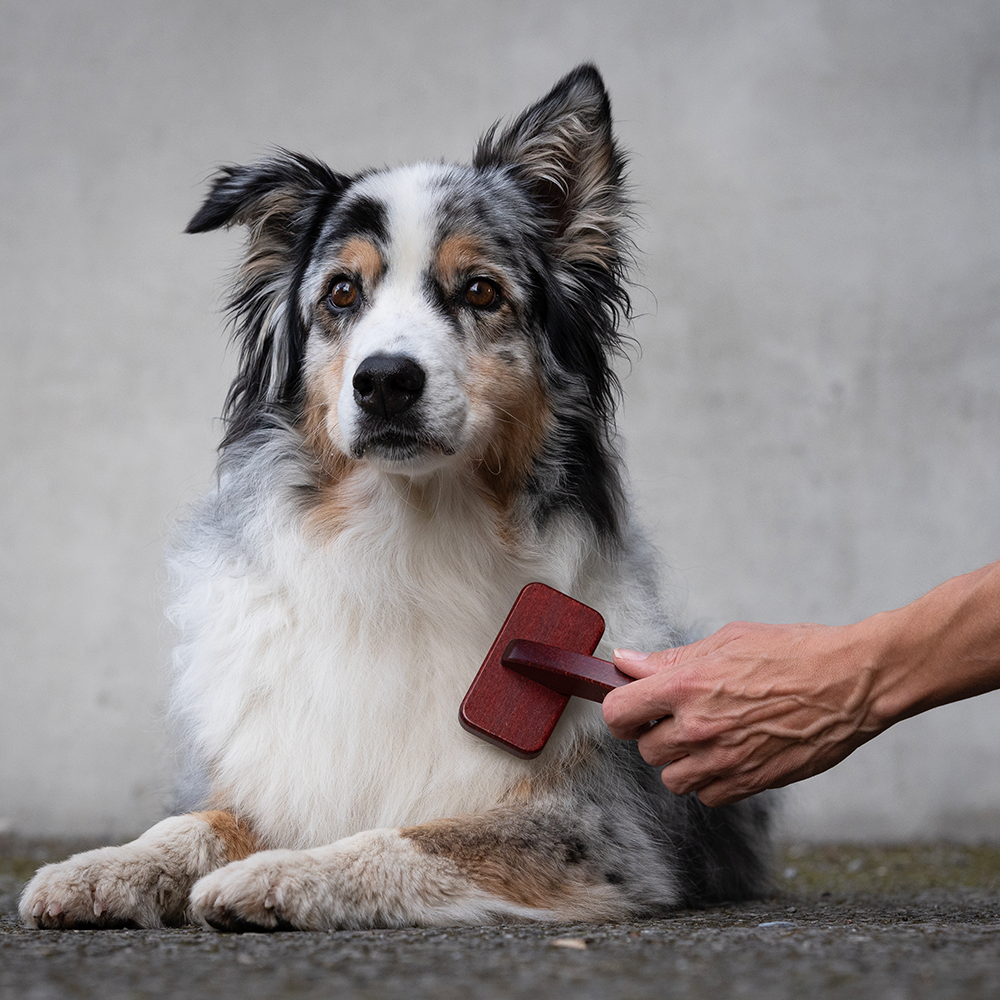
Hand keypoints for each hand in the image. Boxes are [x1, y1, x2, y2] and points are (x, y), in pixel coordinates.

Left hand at [602, 621, 884, 805]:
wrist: (852, 683)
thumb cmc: (795, 653)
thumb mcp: (727, 640)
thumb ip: (672, 658)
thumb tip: (627, 662)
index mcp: (687, 686)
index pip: (618, 712)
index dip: (620, 710)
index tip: (631, 705)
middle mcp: (699, 727)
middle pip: (645, 749)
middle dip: (655, 733)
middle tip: (679, 714)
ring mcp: (725, 760)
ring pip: (672, 778)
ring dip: (681, 760)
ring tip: (707, 734)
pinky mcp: (751, 783)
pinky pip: (707, 796)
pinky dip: (711, 780)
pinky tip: (730, 752)